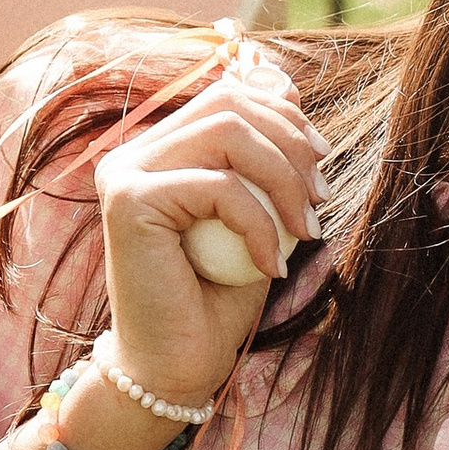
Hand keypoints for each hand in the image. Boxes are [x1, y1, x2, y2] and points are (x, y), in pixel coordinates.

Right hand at [94, 49, 327, 414]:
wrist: (178, 365)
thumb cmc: (218, 298)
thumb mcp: (258, 215)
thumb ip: (264, 157)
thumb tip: (287, 84)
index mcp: (162, 150)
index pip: (229, 95)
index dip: (284, 113)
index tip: (321, 159)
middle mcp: (135, 153)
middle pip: (230, 104)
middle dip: (292, 143)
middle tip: (322, 197)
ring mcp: (126, 173)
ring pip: (227, 134)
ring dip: (284, 179)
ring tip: (309, 229)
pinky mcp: (128, 202)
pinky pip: (218, 188)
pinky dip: (260, 225)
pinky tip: (272, 265)